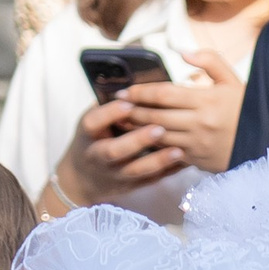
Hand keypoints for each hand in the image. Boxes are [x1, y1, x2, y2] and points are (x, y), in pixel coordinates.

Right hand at [58, 95, 188, 202]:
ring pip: (135, 170)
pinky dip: (168, 171)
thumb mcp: (93, 121)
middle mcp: (98, 155)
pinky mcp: (129, 186)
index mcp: (88, 133)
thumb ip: (108, 106)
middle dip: (137, 140)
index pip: (93, 122)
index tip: (128, 104)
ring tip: (179, 150)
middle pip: (115, 150)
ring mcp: (114, 173)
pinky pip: (150, 180)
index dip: (109, 114)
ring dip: (157, 160)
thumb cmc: (94, 139)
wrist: (83, 178)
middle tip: (159, 128)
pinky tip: (186, 161)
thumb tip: (134, 83)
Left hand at [122, 59, 243, 176]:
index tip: (125, 90)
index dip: (141, 92)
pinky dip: (152, 146)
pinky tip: (140, 141)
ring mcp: (198, 143)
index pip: (164, 94)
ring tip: (122, 122)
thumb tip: (182, 52)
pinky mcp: (198, 159)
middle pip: (156, 116)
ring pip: (158, 135)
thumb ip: (210, 61)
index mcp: (207, 100)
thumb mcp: (234, 81)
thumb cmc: (247, 110)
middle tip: (116, 106)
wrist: (266, 143)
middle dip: (132, 110)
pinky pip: (168, 152)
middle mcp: (200, 123)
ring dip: (137, 129)